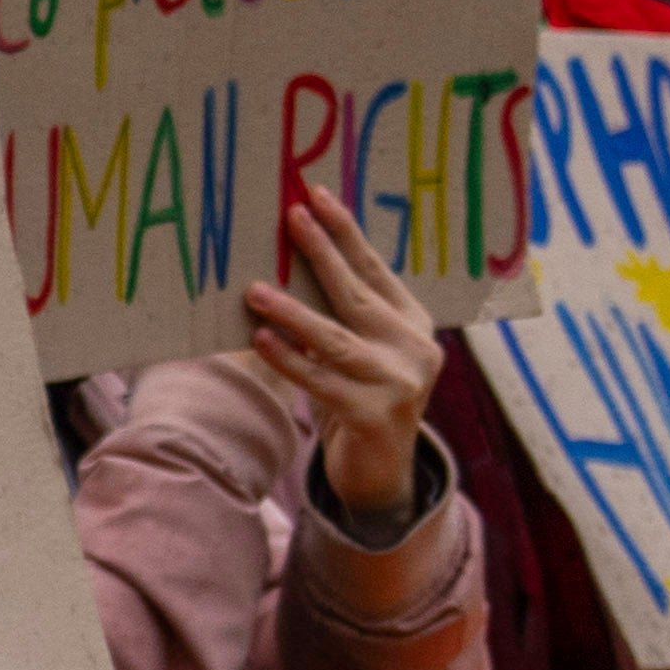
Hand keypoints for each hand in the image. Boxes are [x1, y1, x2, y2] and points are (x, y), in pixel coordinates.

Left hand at [237, 192, 443, 530]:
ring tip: (254, 289)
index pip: (375, 270)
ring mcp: (400, 384)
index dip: (346, 233)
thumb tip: (285, 263)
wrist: (383, 472)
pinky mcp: (375, 417)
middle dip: (322, 254)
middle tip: (290, 218)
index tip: (316, 197)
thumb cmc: (360, 397)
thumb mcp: (361, 350)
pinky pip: (322, 382)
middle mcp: (415, 348)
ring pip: (336, 340)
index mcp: (414, 322)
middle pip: (357, 295)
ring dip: (292, 312)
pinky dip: (289, 360)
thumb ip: (342, 314)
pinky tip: (262, 339)